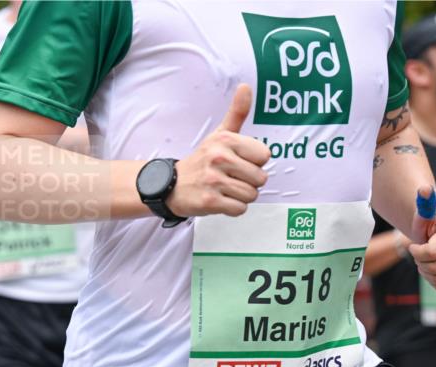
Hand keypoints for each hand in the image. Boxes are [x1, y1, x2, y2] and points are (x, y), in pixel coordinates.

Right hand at [167, 83, 270, 217]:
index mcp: (225, 140)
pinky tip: (220, 200)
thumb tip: (246, 87)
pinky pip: (239, 209)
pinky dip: (232, 208)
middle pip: (261, 178)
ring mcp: (214, 180)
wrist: (171, 186)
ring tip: (225, 189)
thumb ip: (237, 113)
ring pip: (251, 194)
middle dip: (249, 182)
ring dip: (241, 196)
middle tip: (230, 178)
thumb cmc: (202, 160)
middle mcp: (219, 158)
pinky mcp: (210, 201)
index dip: (254, 162)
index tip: (238, 162)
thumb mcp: (219, 135)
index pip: (264, 155)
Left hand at [407, 186, 435, 291]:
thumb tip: (424, 189)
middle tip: (420, 254)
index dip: (416, 253)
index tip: (415, 246)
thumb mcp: (421, 217)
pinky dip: (432, 281)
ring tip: (427, 261)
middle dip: (420, 263)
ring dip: (426, 272)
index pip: (430, 253)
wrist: (435, 238)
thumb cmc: (426, 227)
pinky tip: (433, 269)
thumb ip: (423, 205)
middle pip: (434, 268)